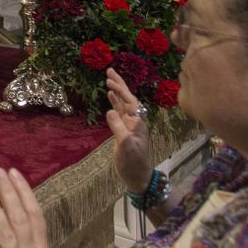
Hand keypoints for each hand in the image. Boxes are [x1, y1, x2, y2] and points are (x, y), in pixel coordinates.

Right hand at [105, 68, 153, 193]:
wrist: (138, 177)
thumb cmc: (133, 163)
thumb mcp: (126, 147)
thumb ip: (119, 129)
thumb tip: (110, 111)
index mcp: (137, 123)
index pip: (130, 101)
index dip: (121, 91)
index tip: (110, 82)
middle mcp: (135, 121)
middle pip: (128, 98)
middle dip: (120, 84)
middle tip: (110, 71)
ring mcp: (129, 125)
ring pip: (123, 103)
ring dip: (117, 91)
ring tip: (109, 79)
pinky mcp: (124, 130)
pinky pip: (119, 112)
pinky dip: (115, 102)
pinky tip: (110, 96)